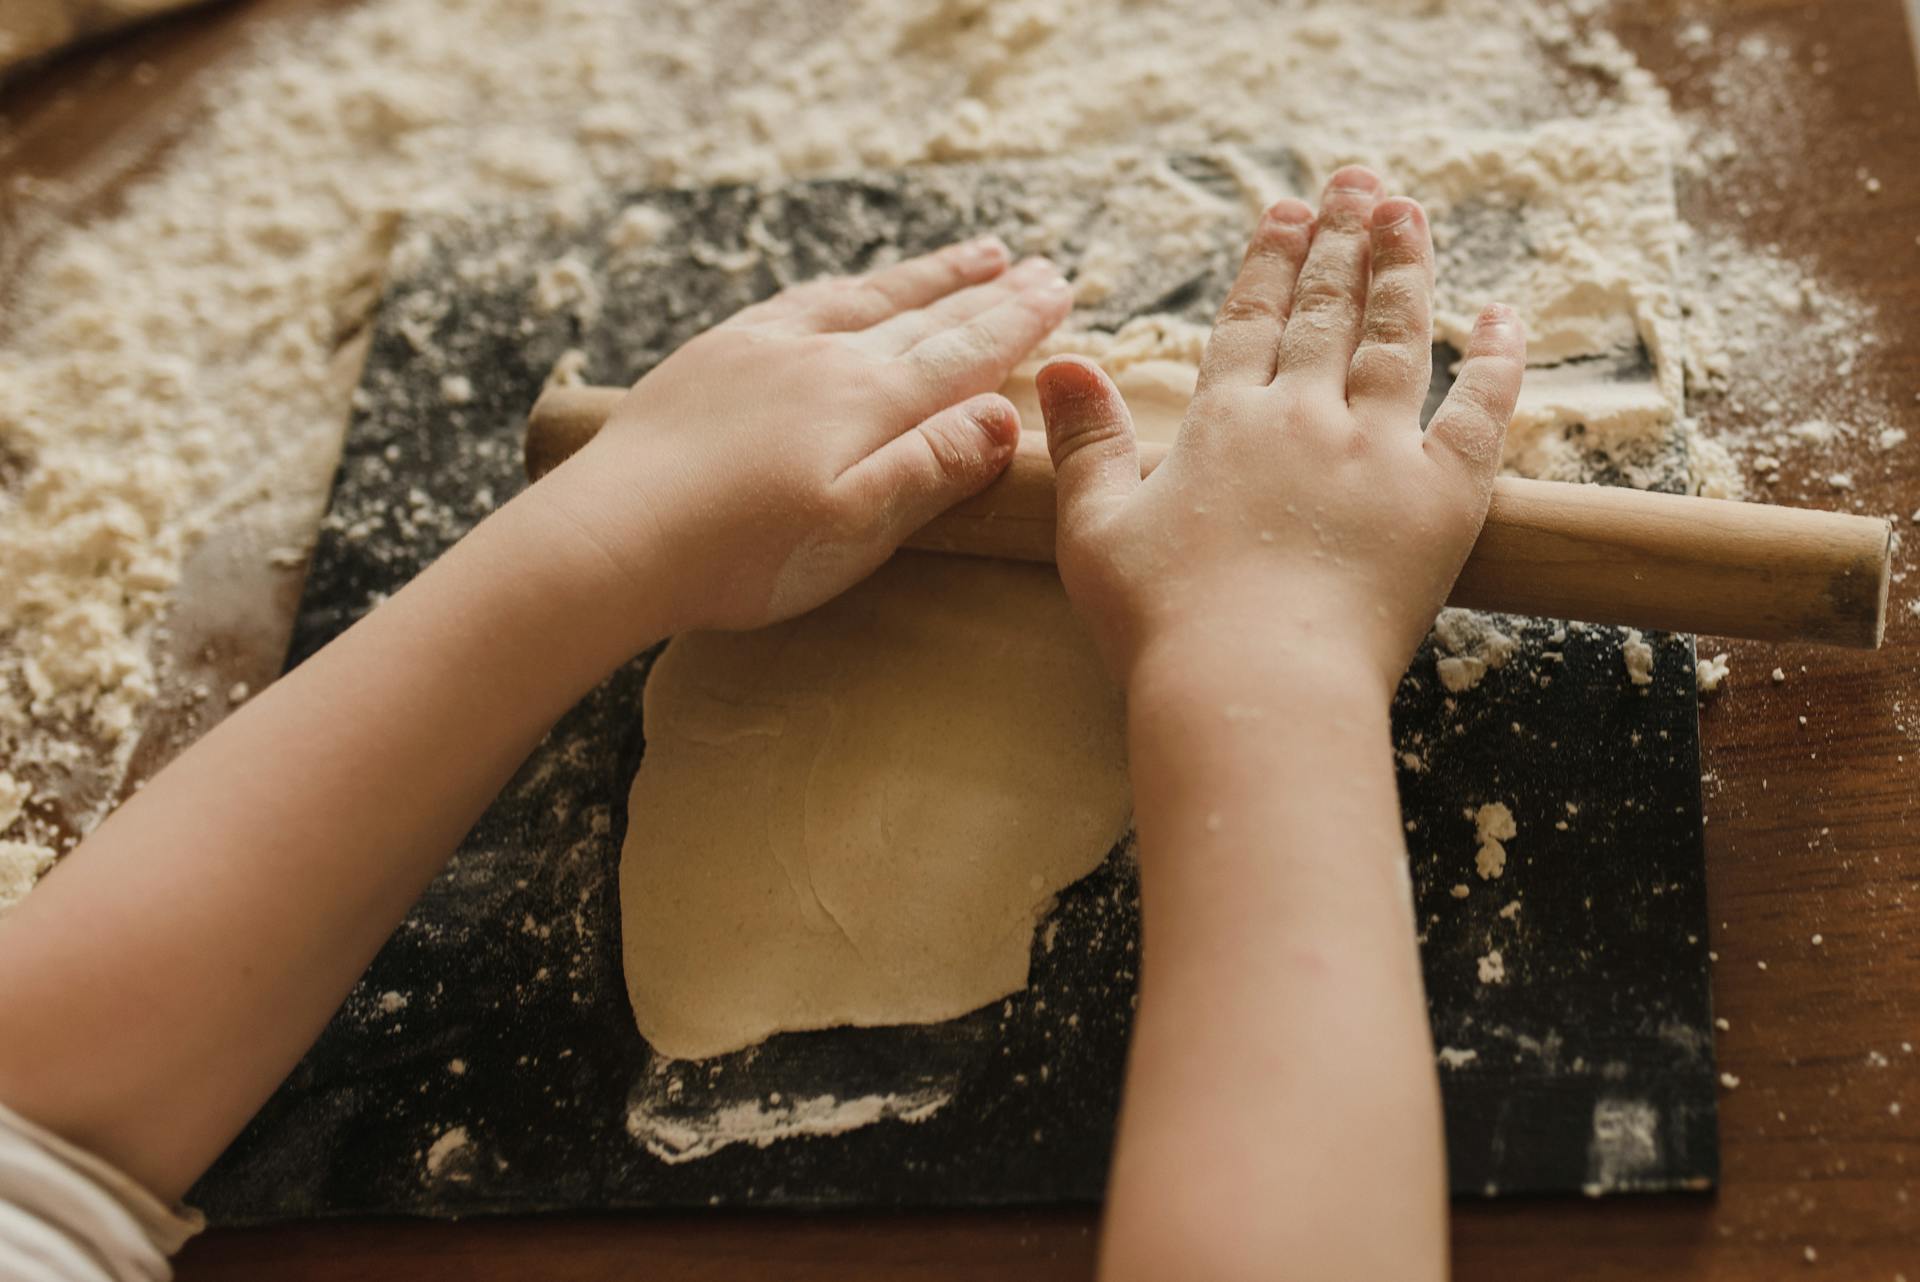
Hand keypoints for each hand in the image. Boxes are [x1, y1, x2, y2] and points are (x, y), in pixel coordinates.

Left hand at [531, 237, 1071, 634]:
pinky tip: (847, 289)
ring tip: (971, 253)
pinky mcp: (714, 355)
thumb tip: (1003, 417)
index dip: (1016, 324)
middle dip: (985, 292)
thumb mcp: (855, 528)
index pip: (963, 353)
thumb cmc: (739, 554)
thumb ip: (931, 468)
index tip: (1060, 292)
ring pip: (865, 297)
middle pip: (923, 315)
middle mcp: (823, 356)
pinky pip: (799, 300)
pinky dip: (843, 288)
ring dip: (924, 277)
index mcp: (867, 402)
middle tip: (1036, 267)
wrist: (611, 536)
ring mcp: (764, 347)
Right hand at [1035, 166, 1525, 696]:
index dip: (1269, 263)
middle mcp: (1303, 419)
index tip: (1285, 214)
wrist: (1254, 690)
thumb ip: (1085, 443)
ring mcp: (1379, 452)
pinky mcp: (1443, 497)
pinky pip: (1481, 410)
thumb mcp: (1094, 531)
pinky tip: (1502, 315)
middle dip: (1340, 241)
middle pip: (1325, 312)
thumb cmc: (1164, 626)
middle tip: (1357, 183)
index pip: (1250, 322)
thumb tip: (1063, 360)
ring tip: (1409, 214)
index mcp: (1223, 426)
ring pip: (1399, 338)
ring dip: (1405, 270)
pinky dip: (1497, 358)